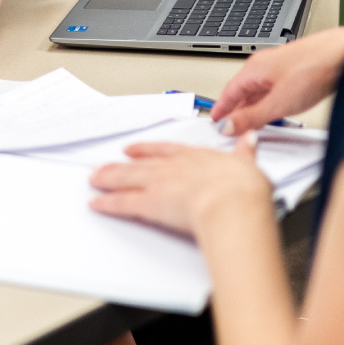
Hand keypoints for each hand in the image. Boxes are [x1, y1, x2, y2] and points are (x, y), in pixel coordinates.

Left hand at [89, 136, 272, 237]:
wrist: (231, 203)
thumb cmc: (241, 189)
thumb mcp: (248, 166)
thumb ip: (245, 154)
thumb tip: (249, 140)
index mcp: (196, 158)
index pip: (167, 150)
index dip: (149, 149)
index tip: (136, 149)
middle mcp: (174, 168)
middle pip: (141, 164)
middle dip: (121, 165)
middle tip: (104, 166)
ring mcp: (160, 184)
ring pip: (127, 179)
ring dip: (109, 179)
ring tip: (94, 180)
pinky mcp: (151, 204)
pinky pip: (123, 203)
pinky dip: (107, 203)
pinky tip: (96, 203)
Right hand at [210, 26, 343, 135]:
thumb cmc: (314, 69)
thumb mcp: (278, 103)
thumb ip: (251, 117)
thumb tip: (228, 126)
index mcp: (253, 69)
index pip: (228, 92)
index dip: (220, 109)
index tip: (214, 121)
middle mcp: (264, 65)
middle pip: (242, 91)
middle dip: (235, 110)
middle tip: (230, 126)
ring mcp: (280, 66)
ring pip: (259, 90)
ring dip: (253, 107)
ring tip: (251, 122)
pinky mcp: (295, 70)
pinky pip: (273, 88)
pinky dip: (268, 101)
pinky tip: (275, 109)